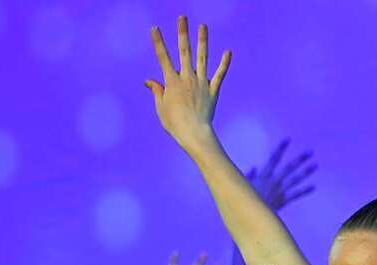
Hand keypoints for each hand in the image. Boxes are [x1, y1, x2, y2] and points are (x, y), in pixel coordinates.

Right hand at [145, 17, 230, 153]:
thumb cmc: (174, 124)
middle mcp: (187, 78)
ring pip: (202, 58)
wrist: (194, 134)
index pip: (163, 58)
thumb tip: (148, 81)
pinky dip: (224, 64)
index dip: (158, 42)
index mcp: (172, 83)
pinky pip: (219, 75)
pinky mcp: (213, 90)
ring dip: (203, 41)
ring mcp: (201, 83)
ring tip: (203, 26)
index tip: (154, 29)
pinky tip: (228, 52)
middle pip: (184, 51)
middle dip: (182, 33)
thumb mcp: (160, 108)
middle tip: (182, 18)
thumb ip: (156, 91)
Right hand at [248, 140, 316, 211]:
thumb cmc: (245, 201)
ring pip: (295, 179)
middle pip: (289, 168)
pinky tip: (313, 187)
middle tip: (310, 152)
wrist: (251, 216)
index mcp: (264, 176)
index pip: (273, 159)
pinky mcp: (283, 200)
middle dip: (300, 159)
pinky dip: (304, 191)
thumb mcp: (244, 186)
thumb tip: (254, 168)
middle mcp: (274, 181)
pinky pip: (295, 194)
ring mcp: (280, 191)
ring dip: (306, 172)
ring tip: (315, 165)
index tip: (287, 139)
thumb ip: (249, 176)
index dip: (280, 149)